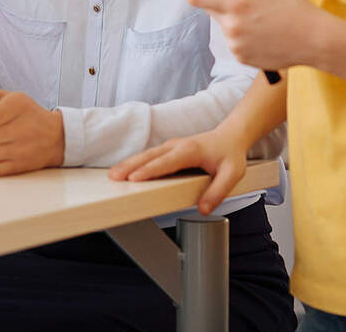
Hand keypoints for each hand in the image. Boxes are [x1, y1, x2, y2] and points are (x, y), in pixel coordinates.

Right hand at [108, 128, 247, 214]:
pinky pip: (148, 156)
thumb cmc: (230, 154)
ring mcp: (170, 147)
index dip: (148, 170)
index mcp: (189, 151)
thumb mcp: (232, 174)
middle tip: (114, 177)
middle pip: (148, 156)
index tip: (134, 178)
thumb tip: (203, 209)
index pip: (165, 162)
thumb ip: (218, 192)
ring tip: (113, 175)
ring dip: (129, 164)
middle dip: (130, 166)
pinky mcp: (168, 151)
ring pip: (145, 155)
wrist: (231, 136)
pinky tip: (126, 170)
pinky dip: (135, 163)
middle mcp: (175, 146)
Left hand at [180, 0, 321, 71]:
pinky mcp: (241, 58)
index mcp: (235, 3)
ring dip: (234, 22)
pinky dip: (243, 37)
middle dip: (219, 3)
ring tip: (262, 22)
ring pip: (224, 27)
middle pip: (210, 10)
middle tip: (242, 3)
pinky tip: (263, 35)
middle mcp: (231, 25)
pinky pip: (235, 42)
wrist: (316, 40)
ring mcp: (235, 44)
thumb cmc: (296, 9)